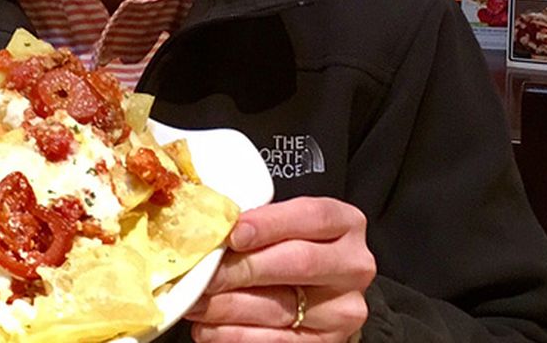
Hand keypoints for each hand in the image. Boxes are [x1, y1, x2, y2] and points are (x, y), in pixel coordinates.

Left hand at [186, 197, 376, 341]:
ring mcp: (341, 308)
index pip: (311, 216)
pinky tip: (209, 327)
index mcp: (345, 224)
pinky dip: (235, 335)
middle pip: (298, 263)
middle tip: (203, 271)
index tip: (233, 232)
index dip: (270, 223)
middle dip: (243, 268)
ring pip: (281, 306)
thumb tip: (208, 232)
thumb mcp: (286, 225)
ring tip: (194, 301)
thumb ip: (258, 224)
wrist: (317, 290)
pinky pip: (276, 341)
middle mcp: (351, 266)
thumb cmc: (293, 247)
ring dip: (228, 306)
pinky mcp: (325, 342)